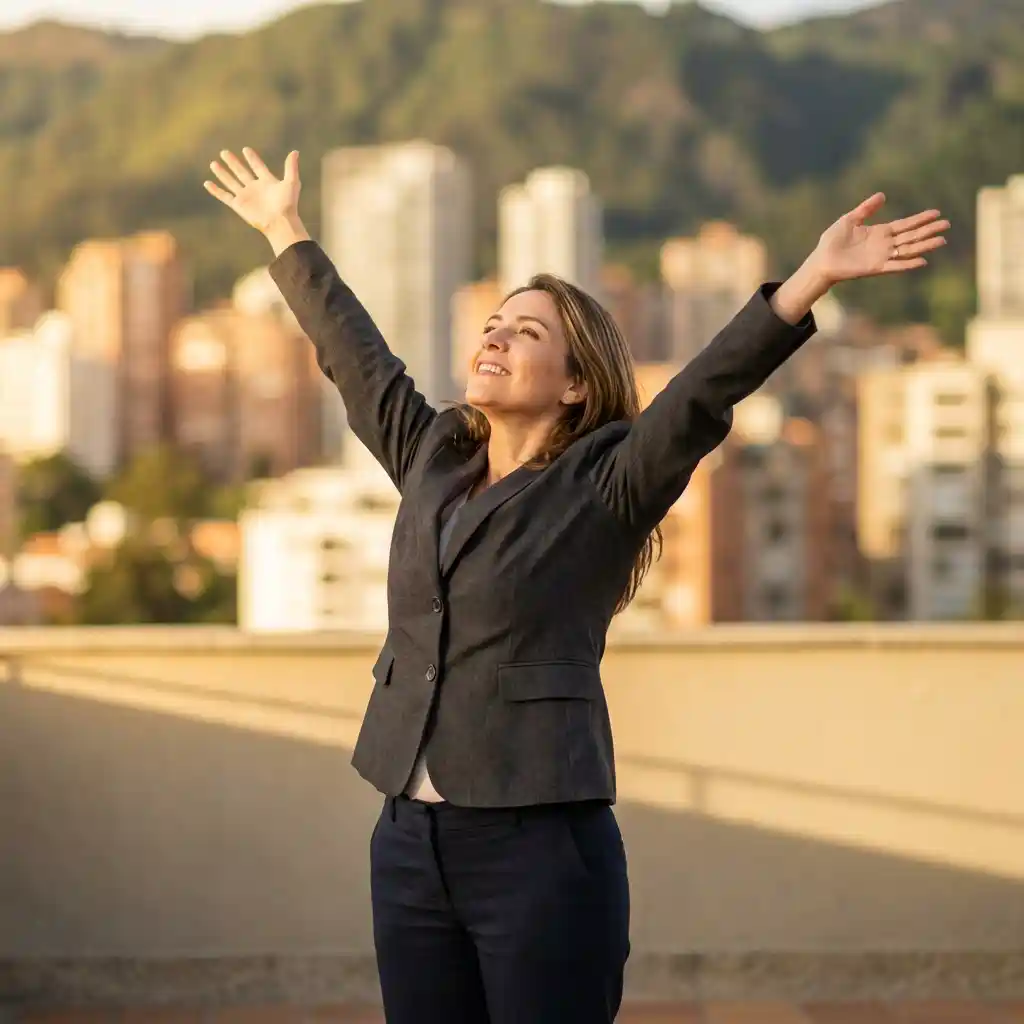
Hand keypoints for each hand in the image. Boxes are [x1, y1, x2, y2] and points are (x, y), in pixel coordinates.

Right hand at [204, 148, 308, 251]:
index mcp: (267, 182)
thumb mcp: (292, 183)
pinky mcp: (238, 205)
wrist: (280, 222)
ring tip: (213, 163)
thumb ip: (291, 167)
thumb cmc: (288, 204)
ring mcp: (246, 196)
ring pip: (231, 181)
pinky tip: (207, 183)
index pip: (257, 167)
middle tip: (224, 152)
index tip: (245, 150)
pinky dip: (215, 190)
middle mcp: (255, 188)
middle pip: (241, 172)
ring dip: (222, 173)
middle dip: (233, 162)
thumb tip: (295, 152)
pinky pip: (224, 196)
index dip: (252, 158)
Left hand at [808, 192, 949, 287]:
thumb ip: (867, 209)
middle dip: (929, 230)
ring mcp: (881, 256)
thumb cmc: (832, 241)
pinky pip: (895, 265)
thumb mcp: (850, 219)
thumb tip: (883, 195)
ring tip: (942, 240)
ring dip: (925, 245)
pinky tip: (922, 260)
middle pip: (912, 236)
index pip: (905, 224)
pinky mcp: (875, 268)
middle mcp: (884, 245)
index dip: (920, 219)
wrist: (821, 260)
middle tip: (947, 225)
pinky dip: (908, 264)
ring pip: (908, 250)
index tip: (937, 213)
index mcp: (880, 232)